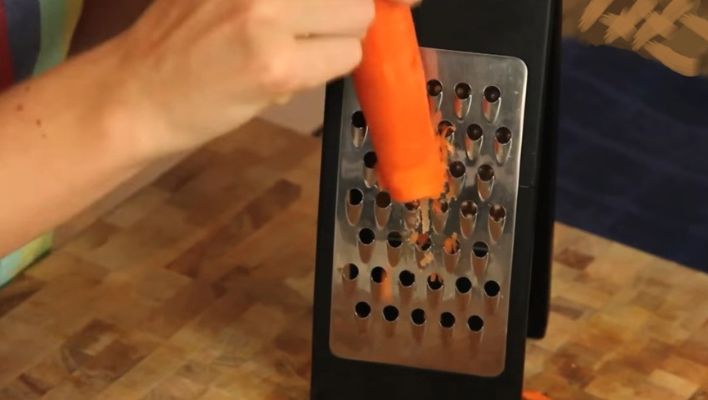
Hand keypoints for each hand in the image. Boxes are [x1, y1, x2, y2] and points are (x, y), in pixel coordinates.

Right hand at [109, 0, 418, 158]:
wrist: (138, 92)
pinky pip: (342, 59)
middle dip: (346, 12)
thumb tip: (358, 1)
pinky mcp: (276, 66)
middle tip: (314, 28)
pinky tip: (285, 75)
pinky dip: (325, 69)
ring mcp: (268, 17)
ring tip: (292, 52)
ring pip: (358, 21)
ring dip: (337, 41)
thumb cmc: (181, 40)